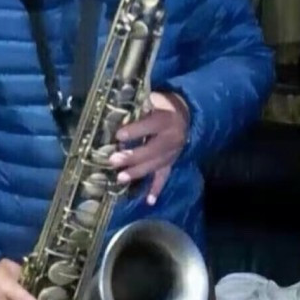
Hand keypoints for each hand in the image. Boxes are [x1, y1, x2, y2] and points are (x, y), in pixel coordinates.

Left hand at [109, 91, 189, 205]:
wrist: (185, 115)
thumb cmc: (164, 105)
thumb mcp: (156, 99)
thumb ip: (143, 104)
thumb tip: (121, 107)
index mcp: (167, 119)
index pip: (150, 126)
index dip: (135, 131)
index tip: (118, 136)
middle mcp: (172, 138)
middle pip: (152, 150)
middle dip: (133, 157)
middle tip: (114, 160)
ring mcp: (173, 152)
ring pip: (155, 165)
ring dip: (138, 172)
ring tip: (120, 178)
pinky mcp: (172, 161)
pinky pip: (165, 176)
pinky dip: (157, 188)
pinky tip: (149, 201)